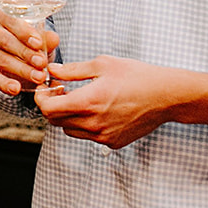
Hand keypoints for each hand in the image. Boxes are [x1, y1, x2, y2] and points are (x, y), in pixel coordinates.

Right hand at [0, 9, 60, 94]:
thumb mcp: (37, 39)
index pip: (11, 20)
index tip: (38, 44)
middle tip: (41, 64)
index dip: (25, 33)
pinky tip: (15, 88)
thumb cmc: (25, 44)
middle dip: (26, 54)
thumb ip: (46, 38)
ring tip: (37, 77)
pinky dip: (3, 83)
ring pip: (0, 59)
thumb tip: (53, 38)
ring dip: (21, 70)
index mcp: (2, 16)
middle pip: (6, 41)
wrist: (13, 60)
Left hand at [34, 56, 184, 148]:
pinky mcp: (113, 143)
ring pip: (70, 130)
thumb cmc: (138, 77)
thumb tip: (53, 71)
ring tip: (78, 99)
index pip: (49, 109)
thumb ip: (73, 70)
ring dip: (67, 116)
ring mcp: (104, 137)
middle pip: (56, 121)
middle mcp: (94, 124)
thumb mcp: (103, 64)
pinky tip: (96, 109)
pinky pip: (88, 136)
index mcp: (89, 102)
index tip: (44, 88)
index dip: (41, 98)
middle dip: (52, 105)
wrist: (167, 96)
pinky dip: (84, 124)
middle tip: (60, 90)